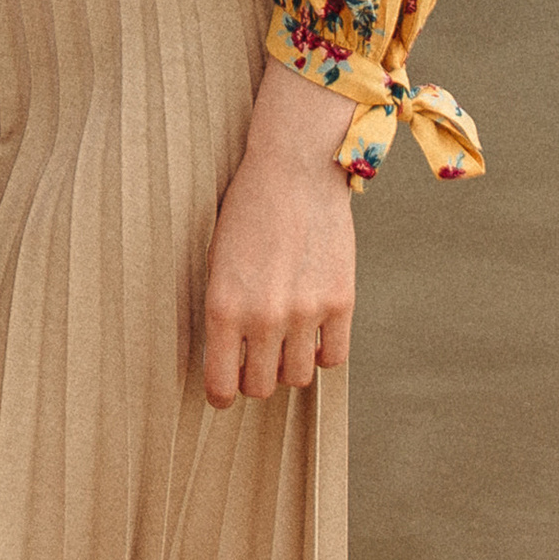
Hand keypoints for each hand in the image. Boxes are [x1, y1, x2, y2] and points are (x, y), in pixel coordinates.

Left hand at [203, 65, 357, 406]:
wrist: (294, 166)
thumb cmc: (248, 210)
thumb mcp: (218, 262)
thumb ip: (225, 314)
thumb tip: (232, 363)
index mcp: (224, 307)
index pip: (221, 386)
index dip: (222, 393)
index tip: (226, 387)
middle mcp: (264, 317)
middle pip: (262, 387)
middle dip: (256, 377)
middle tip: (257, 356)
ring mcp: (305, 311)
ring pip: (298, 377)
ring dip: (290, 364)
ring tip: (286, 338)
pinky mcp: (340, 300)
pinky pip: (333, 357)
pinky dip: (323, 350)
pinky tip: (313, 329)